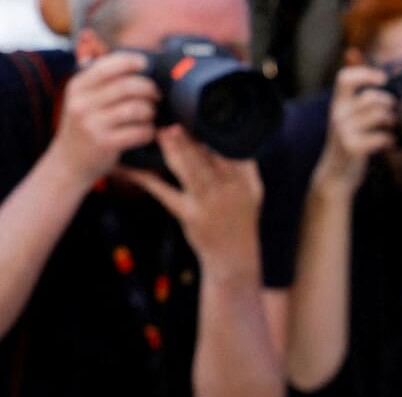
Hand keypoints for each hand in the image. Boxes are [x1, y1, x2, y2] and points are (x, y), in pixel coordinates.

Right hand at [47, 52, 158, 185]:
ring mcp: (93, 124)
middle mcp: (82, 103)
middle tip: (156, 95)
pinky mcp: (105, 143)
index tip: (145, 64)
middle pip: (128, 86)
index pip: (108, 65)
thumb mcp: (82, 98)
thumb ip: (100, 79)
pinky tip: (147, 132)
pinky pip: (139, 132)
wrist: (70, 161)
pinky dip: (149, 131)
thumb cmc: (85, 125)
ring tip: (149, 115)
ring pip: (136, 109)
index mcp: (78, 86)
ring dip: (150, 111)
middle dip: (149, 89)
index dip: (132, 61)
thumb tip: (132, 59)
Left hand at [119, 126, 262, 276]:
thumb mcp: (252, 191)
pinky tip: (130, 168)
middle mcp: (229, 190)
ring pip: (189, 171)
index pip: (229, 150)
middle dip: (189, 138)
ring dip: (173, 151)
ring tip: (159, 132)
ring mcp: (209, 203)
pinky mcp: (190, 216)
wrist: (235, 258)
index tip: (197, 114)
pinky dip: (145, 179)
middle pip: (207, 158)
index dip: (212, 131)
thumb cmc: (240, 220)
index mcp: (246, 181)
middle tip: (172, 120)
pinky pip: (165, 193)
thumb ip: (244, 165)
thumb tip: (227, 134)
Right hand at [314, 66, 394, 193]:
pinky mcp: (353, 148)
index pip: (345, 78)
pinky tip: (390, 144)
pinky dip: (390, 140)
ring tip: (393, 129)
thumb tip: (387, 83)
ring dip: (392, 121)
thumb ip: (361, 104)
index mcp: (337, 105)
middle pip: (370, 97)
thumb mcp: (349, 121)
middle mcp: (338, 115)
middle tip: (395, 114)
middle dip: (389, 103)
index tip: (383, 79)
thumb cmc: (349, 145)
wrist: (335, 176)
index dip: (365, 73)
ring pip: (379, 115)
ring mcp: (344, 132)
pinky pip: (381, 137)